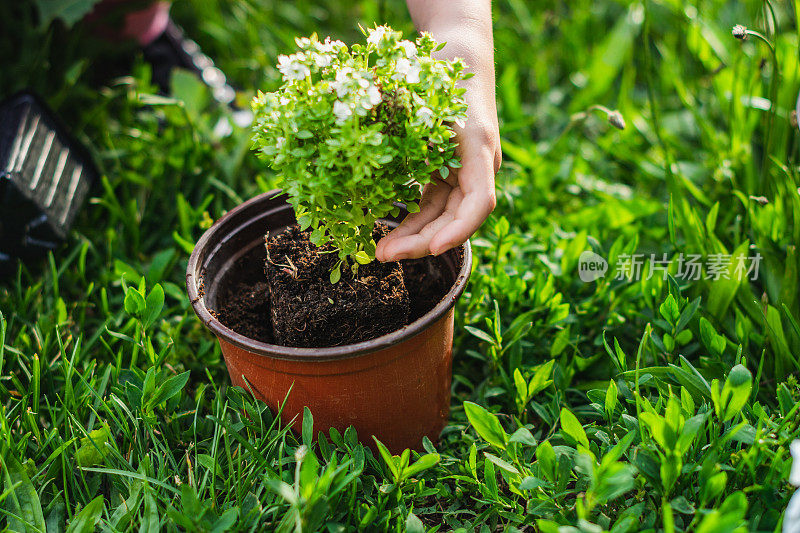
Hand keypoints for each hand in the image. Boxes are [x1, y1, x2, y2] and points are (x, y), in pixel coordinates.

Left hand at [376, 1, 499, 261]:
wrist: (460, 52)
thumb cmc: (440, 66)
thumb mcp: (419, 84)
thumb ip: (392, 101)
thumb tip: (354, 108)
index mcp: (479, 146)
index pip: (480, 202)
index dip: (458, 229)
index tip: (433, 248)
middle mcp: (479, 165)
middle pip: (457, 218)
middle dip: (422, 241)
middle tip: (382, 255)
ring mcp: (465, 171)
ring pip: (443, 216)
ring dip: (414, 236)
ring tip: (380, 251)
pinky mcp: (450, 172)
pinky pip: (434, 204)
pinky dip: (413, 220)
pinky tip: (390, 232)